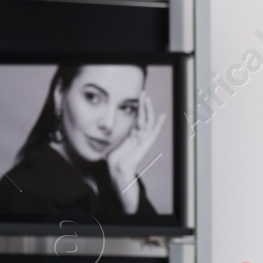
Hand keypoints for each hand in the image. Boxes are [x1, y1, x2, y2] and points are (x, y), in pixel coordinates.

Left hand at [107, 91, 166, 214]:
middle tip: (142, 93)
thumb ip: (111, 134)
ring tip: (147, 98)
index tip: (135, 98)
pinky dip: (159, 124)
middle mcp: (139, 136)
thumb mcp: (111, 142)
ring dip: (148, 109)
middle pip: (142, 117)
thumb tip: (100, 128)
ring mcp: (143, 139)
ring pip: (147, 121)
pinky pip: (154, 132)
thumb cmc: (114, 159)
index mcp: (131, 135)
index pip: (136, 118)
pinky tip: (162, 116)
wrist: (118, 169)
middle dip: (142, 105)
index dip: (137, 108)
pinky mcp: (146, 143)